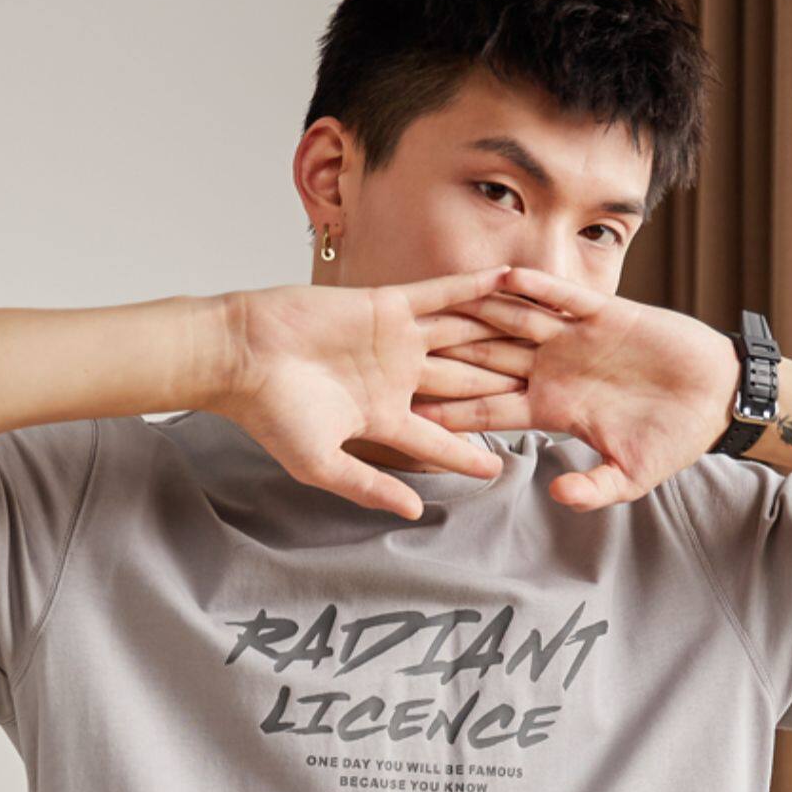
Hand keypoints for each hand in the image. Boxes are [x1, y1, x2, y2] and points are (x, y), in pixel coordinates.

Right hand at [215, 268, 527, 518]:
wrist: (242, 355)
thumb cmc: (271, 414)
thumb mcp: (322, 464)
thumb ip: (369, 485)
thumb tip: (416, 511)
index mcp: (382, 418)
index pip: (437, 439)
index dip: (468, 453)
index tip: (501, 467)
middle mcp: (397, 378)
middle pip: (462, 385)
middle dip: (503, 387)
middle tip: (548, 389)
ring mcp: (396, 340)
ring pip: (462, 338)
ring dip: (502, 335)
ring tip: (546, 332)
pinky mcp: (388, 304)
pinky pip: (443, 293)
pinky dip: (476, 287)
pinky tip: (511, 280)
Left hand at [410, 266, 741, 507]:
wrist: (715, 400)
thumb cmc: (670, 440)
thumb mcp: (628, 476)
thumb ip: (592, 489)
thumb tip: (557, 496)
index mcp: (551, 408)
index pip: (489, 409)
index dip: (451, 410)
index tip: (407, 413)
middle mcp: (553, 370)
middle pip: (488, 359)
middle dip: (447, 354)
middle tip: (399, 347)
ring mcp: (574, 339)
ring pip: (516, 321)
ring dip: (479, 311)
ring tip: (436, 300)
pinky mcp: (604, 314)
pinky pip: (563, 298)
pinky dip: (537, 287)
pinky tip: (504, 277)